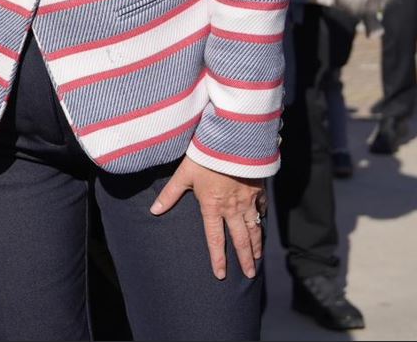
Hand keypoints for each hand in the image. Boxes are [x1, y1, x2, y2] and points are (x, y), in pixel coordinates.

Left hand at [150, 156, 265, 279]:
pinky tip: (262, 223)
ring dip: (256, 244)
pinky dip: (262, 218)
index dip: (218, 258)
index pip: (215, 238)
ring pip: (254, 228)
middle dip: (245, 259)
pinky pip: (261, 209)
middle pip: (240, 239)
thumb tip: (154, 211)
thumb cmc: (205, 157)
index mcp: (212, 207)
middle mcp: (232, 208)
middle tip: (250, 274)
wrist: (232, 141)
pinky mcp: (258, 190)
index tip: (221, 275)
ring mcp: (248, 200)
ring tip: (257, 258)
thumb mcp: (183, 174)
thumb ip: (170, 194)